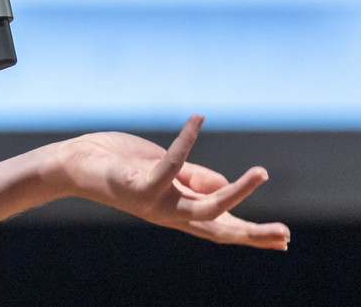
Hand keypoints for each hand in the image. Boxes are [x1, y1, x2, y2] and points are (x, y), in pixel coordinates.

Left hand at [52, 115, 290, 249]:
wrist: (74, 164)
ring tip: (261, 173)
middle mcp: (170, 213)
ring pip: (205, 208)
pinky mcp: (139, 186)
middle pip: (220, 229)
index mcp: (178, 209)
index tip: (284, 241)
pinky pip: (171, 166)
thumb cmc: (119, 164)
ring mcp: (155, 203)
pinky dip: (186, 142)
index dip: (251, 233)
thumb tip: (225, 183)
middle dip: (253, 234)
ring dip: (235, 192)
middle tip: (286, 235)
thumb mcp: (163, 169)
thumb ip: (194, 177)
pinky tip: (197, 120)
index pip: (221, 226)